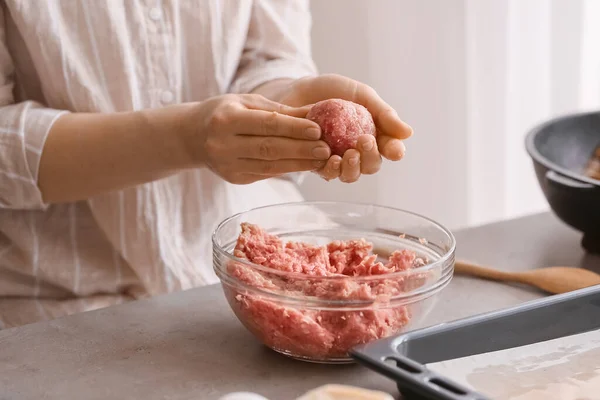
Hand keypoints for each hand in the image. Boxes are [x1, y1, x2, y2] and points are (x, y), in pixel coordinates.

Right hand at [184, 94, 329, 183]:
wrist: (192, 136)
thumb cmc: (224, 113)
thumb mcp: (247, 103)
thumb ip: (280, 110)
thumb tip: (317, 110)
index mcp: (226, 119)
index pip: (266, 124)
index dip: (293, 128)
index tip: (318, 129)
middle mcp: (224, 144)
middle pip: (269, 148)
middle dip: (301, 150)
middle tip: (326, 149)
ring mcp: (227, 165)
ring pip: (270, 166)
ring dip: (299, 163)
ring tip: (321, 160)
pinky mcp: (234, 178)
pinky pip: (266, 173)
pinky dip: (287, 169)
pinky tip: (304, 165)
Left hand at [278, 74, 412, 182]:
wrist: (298, 91)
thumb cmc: (332, 91)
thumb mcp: (361, 95)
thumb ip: (383, 113)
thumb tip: (408, 133)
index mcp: (375, 134)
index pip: (390, 149)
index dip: (394, 151)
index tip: (395, 151)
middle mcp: (359, 151)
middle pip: (371, 166)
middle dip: (371, 157)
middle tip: (364, 142)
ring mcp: (338, 159)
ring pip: (351, 175)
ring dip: (353, 168)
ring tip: (348, 154)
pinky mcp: (317, 163)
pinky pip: (328, 174)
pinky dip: (331, 170)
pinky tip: (331, 160)